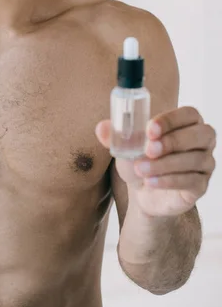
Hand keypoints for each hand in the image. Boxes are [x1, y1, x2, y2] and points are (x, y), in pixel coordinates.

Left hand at [95, 106, 216, 216]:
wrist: (144, 192)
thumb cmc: (140, 158)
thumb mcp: (126, 146)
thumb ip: (115, 135)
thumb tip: (101, 128)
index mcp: (188, 122)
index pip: (189, 114)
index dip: (171, 119)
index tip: (149, 129)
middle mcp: (202, 140)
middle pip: (200, 134)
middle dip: (172, 141)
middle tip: (148, 149)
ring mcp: (205, 163)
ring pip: (194, 160)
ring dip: (165, 164)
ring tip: (140, 169)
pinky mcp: (201, 186)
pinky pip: (192, 181)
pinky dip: (169, 181)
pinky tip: (150, 183)